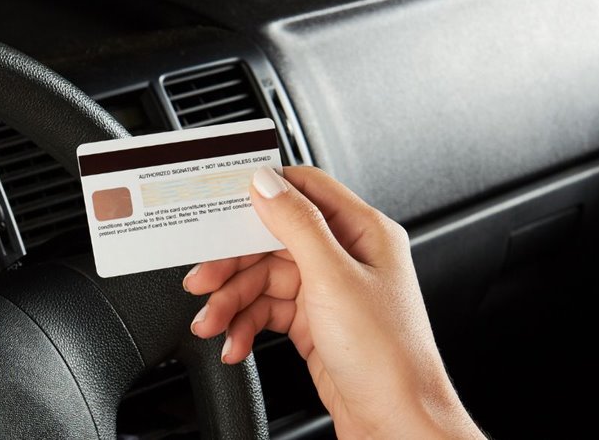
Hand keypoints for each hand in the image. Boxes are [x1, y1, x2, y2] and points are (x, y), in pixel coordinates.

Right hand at [183, 166, 482, 438]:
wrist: (396, 424)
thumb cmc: (388, 357)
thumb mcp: (334, 279)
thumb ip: (296, 225)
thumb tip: (265, 182)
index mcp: (363, 232)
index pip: (304, 190)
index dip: (260, 193)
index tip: (219, 206)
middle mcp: (347, 258)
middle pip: (273, 241)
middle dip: (233, 264)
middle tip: (202, 281)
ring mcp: (330, 293)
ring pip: (264, 281)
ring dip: (233, 303)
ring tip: (212, 325)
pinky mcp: (315, 325)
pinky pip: (268, 313)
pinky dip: (246, 327)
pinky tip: (235, 344)